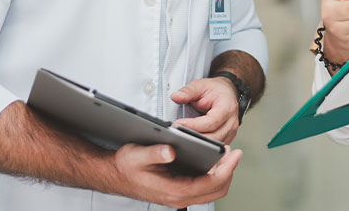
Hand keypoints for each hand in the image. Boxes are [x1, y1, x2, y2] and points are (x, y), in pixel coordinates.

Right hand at [113, 142, 241, 206]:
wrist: (114, 175)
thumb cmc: (125, 166)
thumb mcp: (137, 154)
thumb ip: (155, 153)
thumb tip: (171, 151)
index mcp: (173, 190)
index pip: (209, 184)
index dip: (226, 169)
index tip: (234, 155)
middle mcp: (179, 197)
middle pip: (216, 190)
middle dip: (229, 172)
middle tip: (234, 153)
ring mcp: (179, 196)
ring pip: (211, 191)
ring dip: (223, 174)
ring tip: (225, 155)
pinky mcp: (179, 191)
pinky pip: (203, 188)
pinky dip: (213, 176)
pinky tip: (212, 161)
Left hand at [171, 77, 239, 143]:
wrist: (227, 92)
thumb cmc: (216, 90)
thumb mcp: (200, 85)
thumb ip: (188, 91)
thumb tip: (176, 97)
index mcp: (227, 107)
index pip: (212, 121)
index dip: (194, 125)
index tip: (179, 124)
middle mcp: (231, 122)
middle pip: (213, 137)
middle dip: (194, 137)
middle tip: (177, 133)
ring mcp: (230, 132)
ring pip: (213, 145)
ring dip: (197, 143)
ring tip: (182, 137)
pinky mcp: (226, 138)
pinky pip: (214, 147)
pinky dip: (202, 146)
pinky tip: (191, 141)